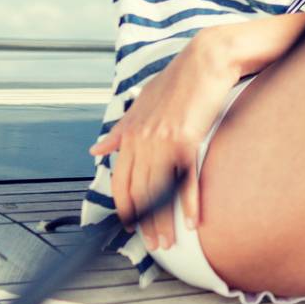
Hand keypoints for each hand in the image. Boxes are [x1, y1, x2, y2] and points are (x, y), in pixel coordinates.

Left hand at [89, 31, 239, 250]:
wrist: (208, 58)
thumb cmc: (180, 78)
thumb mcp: (143, 101)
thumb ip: (120, 130)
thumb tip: (95, 149)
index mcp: (131, 134)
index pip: (121, 181)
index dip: (125, 207)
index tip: (131, 226)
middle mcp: (143, 139)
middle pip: (141, 191)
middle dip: (146, 222)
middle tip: (154, 245)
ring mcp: (164, 140)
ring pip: (160, 190)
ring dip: (164, 220)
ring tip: (169, 241)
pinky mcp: (187, 138)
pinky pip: (186, 178)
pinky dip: (189, 202)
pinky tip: (192, 220)